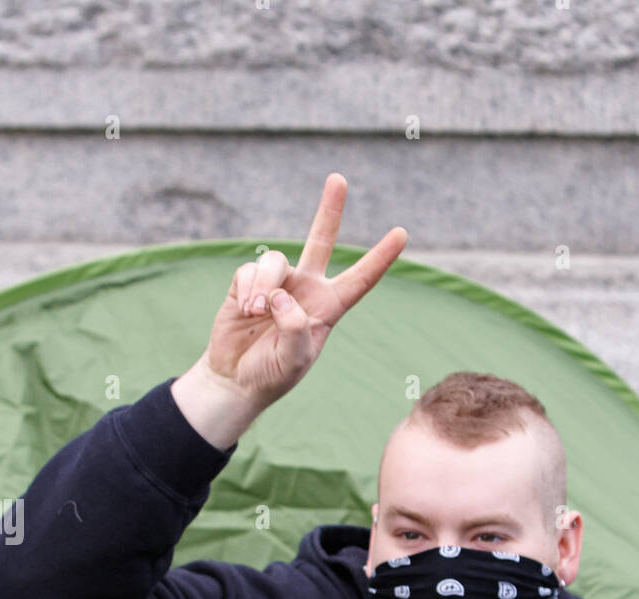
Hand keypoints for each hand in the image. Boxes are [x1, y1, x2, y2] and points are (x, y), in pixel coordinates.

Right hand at [204, 172, 407, 408]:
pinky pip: (249, 270)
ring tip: (256, 312)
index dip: (380, 257)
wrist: (236, 378)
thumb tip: (281, 295)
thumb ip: (294, 329)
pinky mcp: (248, 282)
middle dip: (329, 210)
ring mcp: (277, 283)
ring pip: (275, 261)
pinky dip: (248, 289)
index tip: (402, 233)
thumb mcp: (293, 361)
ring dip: (264, 285)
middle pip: (321, 241)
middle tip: (339, 179)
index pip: (360, 280)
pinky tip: (246, 310)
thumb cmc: (273, 374)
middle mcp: (306, 289)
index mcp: (328, 308)